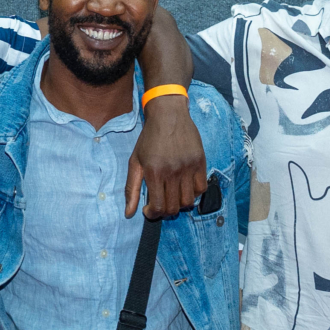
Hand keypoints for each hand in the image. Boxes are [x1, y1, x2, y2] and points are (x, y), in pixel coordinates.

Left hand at [125, 95, 208, 218]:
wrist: (168, 114)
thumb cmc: (149, 138)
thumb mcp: (135, 162)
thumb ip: (131, 189)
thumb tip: (128, 213)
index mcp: (154, 172)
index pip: (158, 207)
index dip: (153, 214)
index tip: (149, 210)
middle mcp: (172, 171)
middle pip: (173, 207)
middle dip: (165, 211)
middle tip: (160, 204)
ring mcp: (188, 167)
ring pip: (189, 201)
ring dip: (179, 204)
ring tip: (172, 196)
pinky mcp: (200, 162)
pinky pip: (201, 188)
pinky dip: (194, 193)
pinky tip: (185, 187)